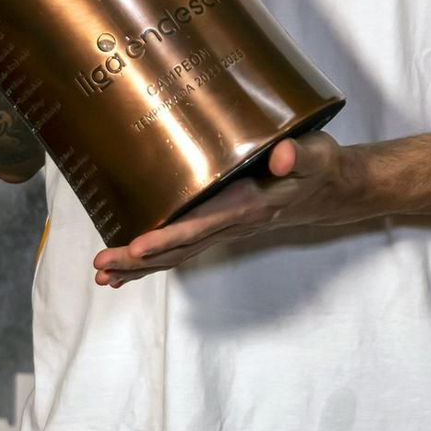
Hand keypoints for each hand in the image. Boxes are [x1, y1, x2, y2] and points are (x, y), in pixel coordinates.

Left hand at [93, 132, 366, 285]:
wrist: (329, 189)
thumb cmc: (318, 166)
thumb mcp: (315, 155)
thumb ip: (298, 156)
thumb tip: (280, 156)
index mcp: (248, 206)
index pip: (202, 226)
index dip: (168, 238)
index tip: (137, 246)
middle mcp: (233, 224)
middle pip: (179, 250)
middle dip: (138, 261)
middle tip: (100, 267)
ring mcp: (225, 229)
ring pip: (177, 255)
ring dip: (139, 267)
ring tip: (102, 276)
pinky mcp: (220, 226)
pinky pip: (183, 250)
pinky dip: (153, 263)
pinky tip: (127, 272)